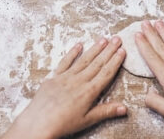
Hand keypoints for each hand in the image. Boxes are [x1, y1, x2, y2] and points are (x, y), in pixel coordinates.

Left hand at [4, 37, 125, 138]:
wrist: (39, 122)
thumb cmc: (63, 124)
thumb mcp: (87, 120)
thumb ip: (106, 112)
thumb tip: (124, 108)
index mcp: (89, 92)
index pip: (106, 73)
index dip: (115, 61)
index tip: (122, 51)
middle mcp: (79, 81)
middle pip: (97, 63)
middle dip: (109, 50)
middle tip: (117, 39)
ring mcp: (66, 77)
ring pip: (84, 60)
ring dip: (95, 49)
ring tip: (103, 39)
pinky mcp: (54, 76)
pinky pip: (65, 62)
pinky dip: (72, 53)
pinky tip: (79, 45)